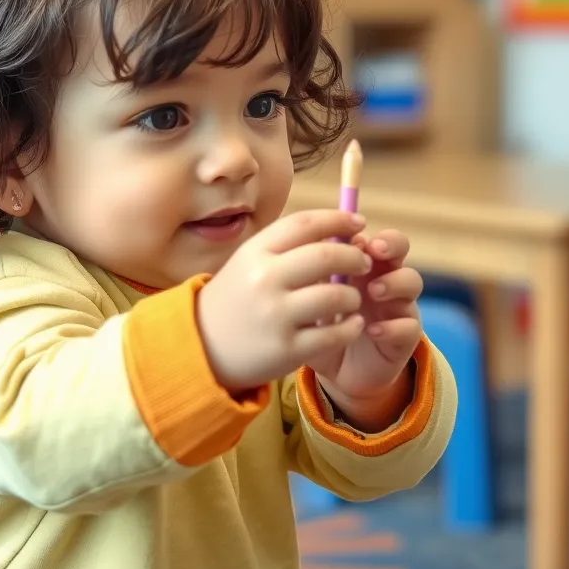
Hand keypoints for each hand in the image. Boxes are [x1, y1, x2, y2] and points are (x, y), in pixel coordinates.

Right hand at [196, 210, 371, 391]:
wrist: (204, 345)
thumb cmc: (237, 297)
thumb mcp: (250, 261)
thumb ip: (289, 245)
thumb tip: (340, 231)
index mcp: (256, 251)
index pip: (305, 223)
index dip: (337, 218)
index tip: (358, 222)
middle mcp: (264, 279)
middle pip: (326, 256)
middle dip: (354, 256)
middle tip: (363, 262)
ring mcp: (276, 316)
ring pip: (336, 295)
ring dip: (354, 295)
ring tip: (353, 298)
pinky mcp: (287, 349)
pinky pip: (335, 334)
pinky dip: (352, 326)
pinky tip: (352, 323)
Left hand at [307, 229, 422, 431]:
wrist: (338, 373)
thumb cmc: (322, 327)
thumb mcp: (310, 301)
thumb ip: (309, 279)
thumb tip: (302, 251)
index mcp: (359, 264)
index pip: (366, 233)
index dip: (364, 232)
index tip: (351, 234)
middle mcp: (382, 278)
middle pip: (399, 247)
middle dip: (391, 243)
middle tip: (374, 250)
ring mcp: (396, 307)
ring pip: (411, 282)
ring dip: (393, 282)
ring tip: (372, 291)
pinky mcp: (404, 338)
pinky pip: (408, 326)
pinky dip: (392, 326)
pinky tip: (371, 330)